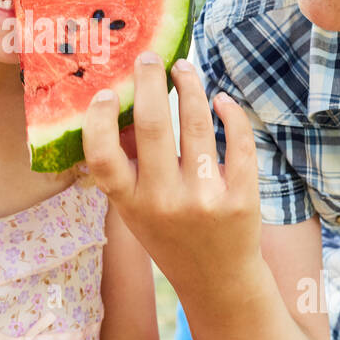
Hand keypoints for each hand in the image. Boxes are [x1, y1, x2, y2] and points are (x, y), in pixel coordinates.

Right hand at [81, 51, 262, 293]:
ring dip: (191, 86)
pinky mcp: (241, 198)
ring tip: (184, 68)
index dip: (98, 119)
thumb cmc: (170, 235)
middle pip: (153, 127)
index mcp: (131, 204)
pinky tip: (221, 100)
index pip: (101, 156)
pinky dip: (230, 112)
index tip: (104, 92)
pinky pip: (238, 142)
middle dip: (150, 81)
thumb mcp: (136, 210)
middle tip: (148, 57)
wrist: (218, 281)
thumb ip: (127, 165)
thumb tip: (123, 103)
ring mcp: (204, 199)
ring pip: (197, 123)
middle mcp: (164, 202)